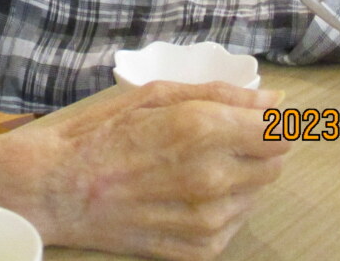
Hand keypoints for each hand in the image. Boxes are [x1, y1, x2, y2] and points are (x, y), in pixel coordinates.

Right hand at [11, 81, 289, 260]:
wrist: (58, 190)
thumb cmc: (101, 134)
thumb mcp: (155, 95)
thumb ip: (221, 95)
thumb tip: (274, 99)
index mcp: (203, 130)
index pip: (281, 130)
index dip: (274, 119)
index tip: (258, 115)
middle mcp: (213, 178)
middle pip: (276, 161)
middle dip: (255, 145)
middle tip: (213, 137)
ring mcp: (208, 220)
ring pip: (258, 192)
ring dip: (239, 176)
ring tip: (190, 165)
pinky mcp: (200, 249)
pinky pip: (236, 222)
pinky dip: (222, 206)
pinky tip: (185, 192)